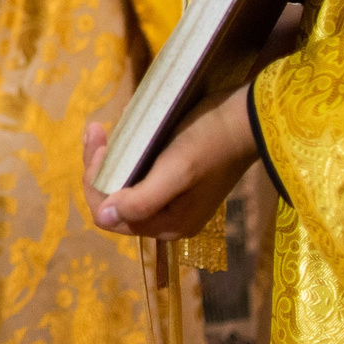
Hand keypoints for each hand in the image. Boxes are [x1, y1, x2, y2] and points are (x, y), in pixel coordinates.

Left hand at [83, 85, 256, 238]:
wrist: (247, 119)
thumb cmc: (210, 142)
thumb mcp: (176, 171)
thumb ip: (141, 201)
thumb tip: (103, 217)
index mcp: (167, 224)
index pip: (108, 217)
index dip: (96, 185)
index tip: (101, 147)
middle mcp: (166, 219)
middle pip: (113, 203)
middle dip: (98, 169)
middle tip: (97, 132)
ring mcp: (171, 200)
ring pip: (122, 188)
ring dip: (107, 161)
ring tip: (101, 130)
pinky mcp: (175, 180)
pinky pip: (137, 175)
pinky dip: (124, 157)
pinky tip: (122, 134)